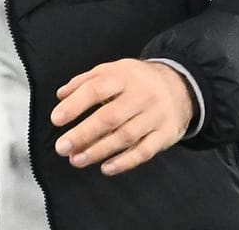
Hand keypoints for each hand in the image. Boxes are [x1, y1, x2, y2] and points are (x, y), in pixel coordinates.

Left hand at [51, 59, 193, 175]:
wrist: (181, 86)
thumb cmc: (137, 80)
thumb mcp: (112, 70)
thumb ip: (85, 81)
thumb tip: (61, 95)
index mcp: (123, 76)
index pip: (96, 89)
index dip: (75, 105)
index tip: (57, 119)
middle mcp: (141, 95)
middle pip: (110, 117)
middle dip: (83, 134)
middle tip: (62, 147)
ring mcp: (155, 116)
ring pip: (125, 137)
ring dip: (99, 151)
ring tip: (77, 160)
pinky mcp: (166, 134)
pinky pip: (145, 151)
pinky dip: (125, 162)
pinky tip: (106, 168)